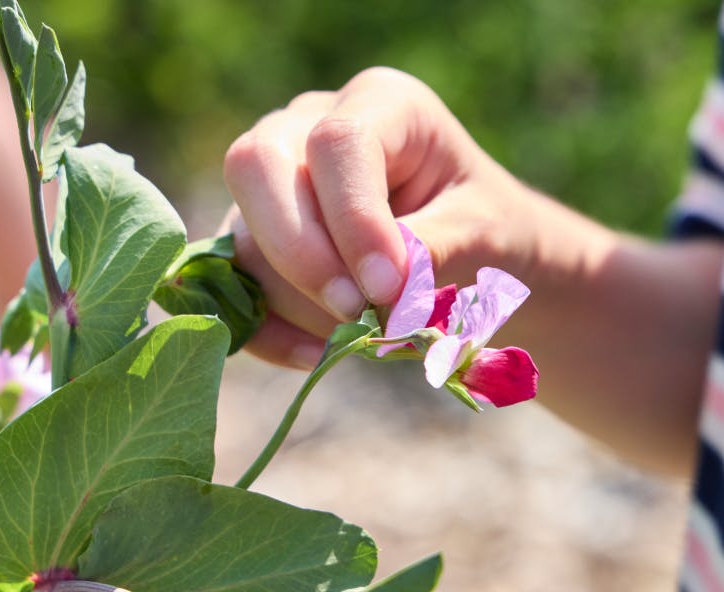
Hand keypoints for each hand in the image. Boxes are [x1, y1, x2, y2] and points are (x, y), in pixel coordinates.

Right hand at [223, 67, 538, 368]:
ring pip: (240, 235)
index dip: (353, 219)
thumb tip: (379, 289)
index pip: (336, 142)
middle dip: (301, 253)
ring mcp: (275, 181)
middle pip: (255, 165)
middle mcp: (310, 126)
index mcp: (382, 105)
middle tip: (356, 313)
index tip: (389, 287)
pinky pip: (232, 286)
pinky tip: (319, 355)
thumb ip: (433, 247)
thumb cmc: (490, 229)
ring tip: (363, 336)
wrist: (482, 256)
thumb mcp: (483, 230)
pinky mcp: (257, 238)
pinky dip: (267, 330)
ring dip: (295, 301)